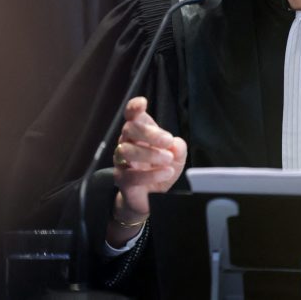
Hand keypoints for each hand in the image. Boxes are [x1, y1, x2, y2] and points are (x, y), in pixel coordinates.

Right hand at [109, 97, 186, 244]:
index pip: (132, 115)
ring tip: (168, 160)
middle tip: (168, 141)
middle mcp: (127, 143)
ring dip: (150, 154)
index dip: (134, 107)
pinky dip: (150, 174)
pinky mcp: (121, 179)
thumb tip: (176, 144)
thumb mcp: (177, 157)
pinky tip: (165, 173)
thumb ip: (179, 148)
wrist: (152, 198)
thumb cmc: (162, 170)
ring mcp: (122, 161)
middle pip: (129, 129)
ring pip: (127, 150)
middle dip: (150, 133)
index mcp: (140, 133)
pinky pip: (130, 174)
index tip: (142, 103)